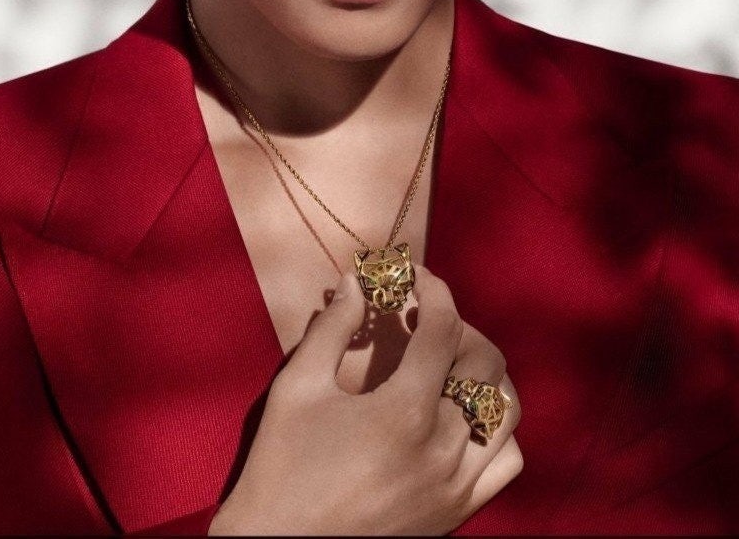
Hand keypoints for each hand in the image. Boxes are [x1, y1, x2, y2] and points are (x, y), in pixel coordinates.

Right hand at [209, 265, 521, 535]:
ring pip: (506, 410)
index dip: (434, 290)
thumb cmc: (282, 467)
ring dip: (485, 373)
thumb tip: (358, 282)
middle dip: (459, 325)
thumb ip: (333, 328)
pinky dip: (495, 429)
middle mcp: (443, 449)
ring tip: (451, 362)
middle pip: (486, 362)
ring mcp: (457, 485)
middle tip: (425, 319)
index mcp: (403, 413)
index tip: (415, 276)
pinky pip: (506, 461)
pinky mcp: (458, 513)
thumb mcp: (297, 389)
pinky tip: (463, 416)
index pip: (443, 329)